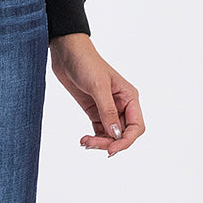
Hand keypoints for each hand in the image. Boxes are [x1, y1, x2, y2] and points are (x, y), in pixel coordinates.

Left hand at [48, 33, 143, 155]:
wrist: (66, 52)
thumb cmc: (86, 62)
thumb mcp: (98, 86)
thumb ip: (107, 110)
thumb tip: (115, 134)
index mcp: (129, 97)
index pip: (136, 127)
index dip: (126, 141)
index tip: (111, 149)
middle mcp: (121, 105)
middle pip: (122, 134)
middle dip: (109, 143)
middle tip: (92, 144)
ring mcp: (107, 108)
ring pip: (110, 135)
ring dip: (100, 142)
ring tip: (85, 142)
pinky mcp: (94, 110)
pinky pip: (99, 131)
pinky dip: (94, 138)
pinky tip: (84, 140)